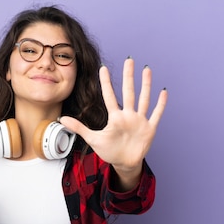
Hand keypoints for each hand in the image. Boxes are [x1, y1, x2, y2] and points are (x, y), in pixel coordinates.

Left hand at [60, 58, 167, 188]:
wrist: (124, 163)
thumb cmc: (109, 151)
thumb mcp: (93, 139)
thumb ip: (79, 128)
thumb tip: (61, 119)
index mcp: (115, 117)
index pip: (109, 96)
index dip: (106, 83)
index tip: (103, 68)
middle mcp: (128, 115)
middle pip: (128, 92)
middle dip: (128, 76)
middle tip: (129, 60)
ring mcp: (139, 121)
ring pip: (143, 99)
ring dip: (146, 85)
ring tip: (146, 70)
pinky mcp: (149, 129)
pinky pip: (156, 114)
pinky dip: (160, 104)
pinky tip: (163, 91)